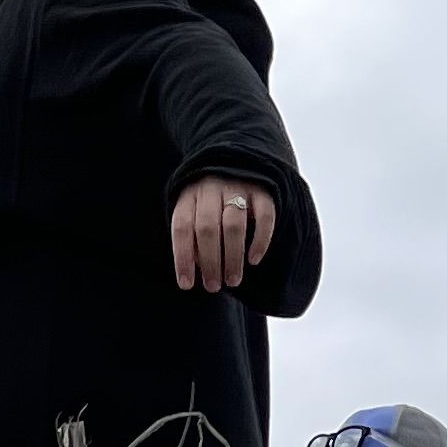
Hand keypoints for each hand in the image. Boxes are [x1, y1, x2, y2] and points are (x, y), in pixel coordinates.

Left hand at [168, 175, 278, 295]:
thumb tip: (197, 271)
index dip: (183, 258)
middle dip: (210, 262)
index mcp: (189, 195)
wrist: (239, 160)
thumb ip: (192, 237)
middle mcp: (211, 189)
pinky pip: (263, 216)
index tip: (187, 284)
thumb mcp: (193, 211)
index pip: (182, 228)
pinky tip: (254, 260)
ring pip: (233, 225)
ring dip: (232, 257)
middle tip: (213, 286)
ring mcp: (238, 186)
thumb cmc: (210, 200)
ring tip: (233, 280)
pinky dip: (259, 240)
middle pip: (207, 228)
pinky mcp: (262, 190)